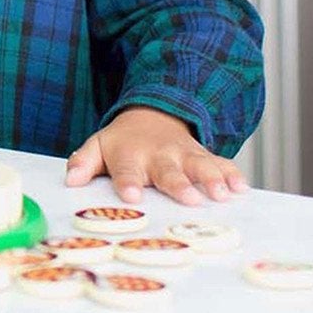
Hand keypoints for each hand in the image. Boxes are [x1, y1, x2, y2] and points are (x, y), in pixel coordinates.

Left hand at [65, 107, 248, 205]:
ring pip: (199, 166)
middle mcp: (159, 155)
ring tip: (223, 194)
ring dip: (212, 179)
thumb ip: (83, 162)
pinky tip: (242, 188)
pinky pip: (220, 163)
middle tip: (189, 199)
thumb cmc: (123, 143)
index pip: (127, 170)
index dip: (129, 182)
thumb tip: (70, 180)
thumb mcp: (98, 146)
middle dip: (179, 185)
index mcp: (129, 154)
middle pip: (169, 171)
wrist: (153, 114)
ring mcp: (184, 154)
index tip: (131, 197)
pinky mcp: (204, 155)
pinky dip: (232, 174)